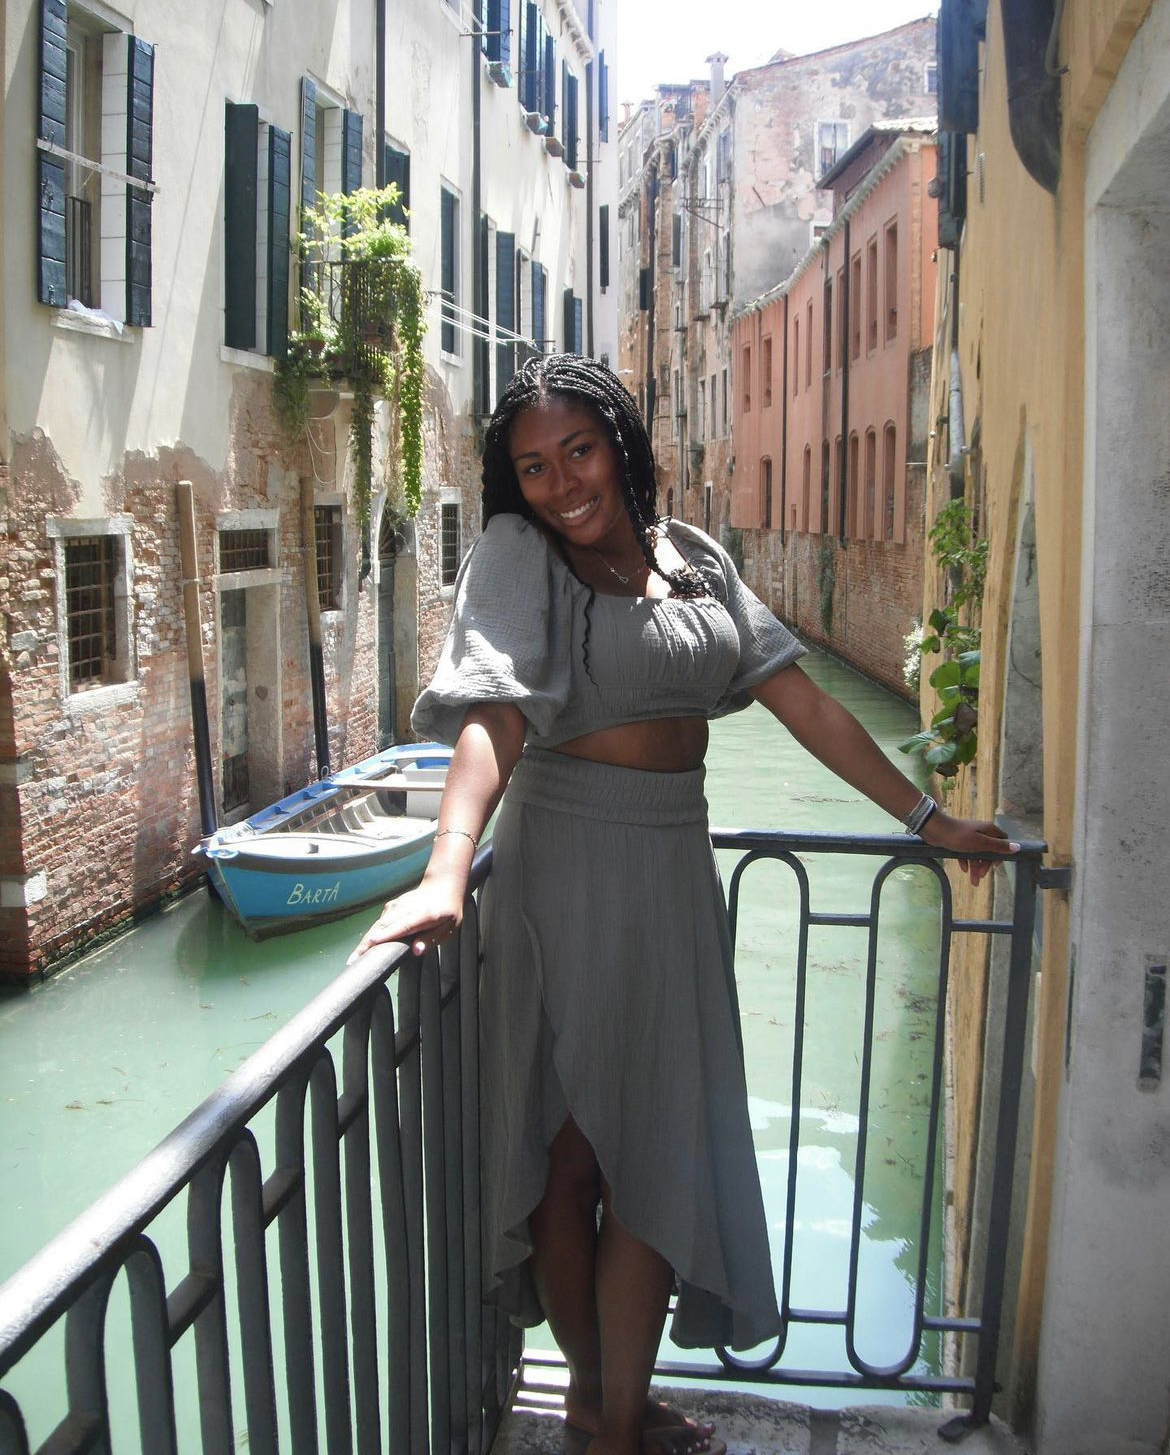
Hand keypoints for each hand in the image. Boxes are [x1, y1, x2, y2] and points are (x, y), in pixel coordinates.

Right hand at [346, 876, 464, 965]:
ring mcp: (396, 906)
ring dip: (364, 942)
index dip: (388, 934)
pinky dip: (370, 937)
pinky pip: (378, 924)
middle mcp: (406, 909)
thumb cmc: (447, 911)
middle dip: (367, 943)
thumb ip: (431, 939)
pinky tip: (363, 950)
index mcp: (424, 914)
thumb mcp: (448, 928)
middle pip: (383, 926)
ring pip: (377, 926)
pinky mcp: (390, 908)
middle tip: (353, 962)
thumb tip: (416, 951)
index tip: (372, 943)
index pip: (404, 925)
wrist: (441, 887)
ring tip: (354, 959)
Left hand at [919, 809, 1019, 885]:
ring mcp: (969, 837)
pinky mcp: (959, 842)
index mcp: (989, 830)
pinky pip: (966, 853)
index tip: (996, 865)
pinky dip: (966, 861)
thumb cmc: (959, 836)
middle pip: (989, 851)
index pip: (1003, 841)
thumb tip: (1018, 848)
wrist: (934, 830)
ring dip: (975, 867)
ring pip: (977, 854)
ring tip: (973, 882)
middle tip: (980, 876)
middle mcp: (981, 832)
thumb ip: (998, 846)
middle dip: (985, 865)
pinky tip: (963, 869)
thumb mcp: (980, 843)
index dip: (1001, 853)